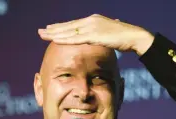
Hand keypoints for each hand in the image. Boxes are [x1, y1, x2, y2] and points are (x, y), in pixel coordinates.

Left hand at [38, 14, 154, 55]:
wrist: (134, 37)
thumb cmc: (124, 37)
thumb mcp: (109, 34)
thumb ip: (101, 35)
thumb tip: (99, 37)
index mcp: (93, 20)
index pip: (73, 24)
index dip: (61, 27)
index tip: (51, 29)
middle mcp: (90, 21)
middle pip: (68, 26)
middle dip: (53, 29)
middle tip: (41, 31)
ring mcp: (92, 27)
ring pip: (69, 32)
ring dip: (54, 34)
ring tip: (42, 35)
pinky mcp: (94, 35)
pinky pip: (76, 39)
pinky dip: (64, 39)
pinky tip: (55, 40)